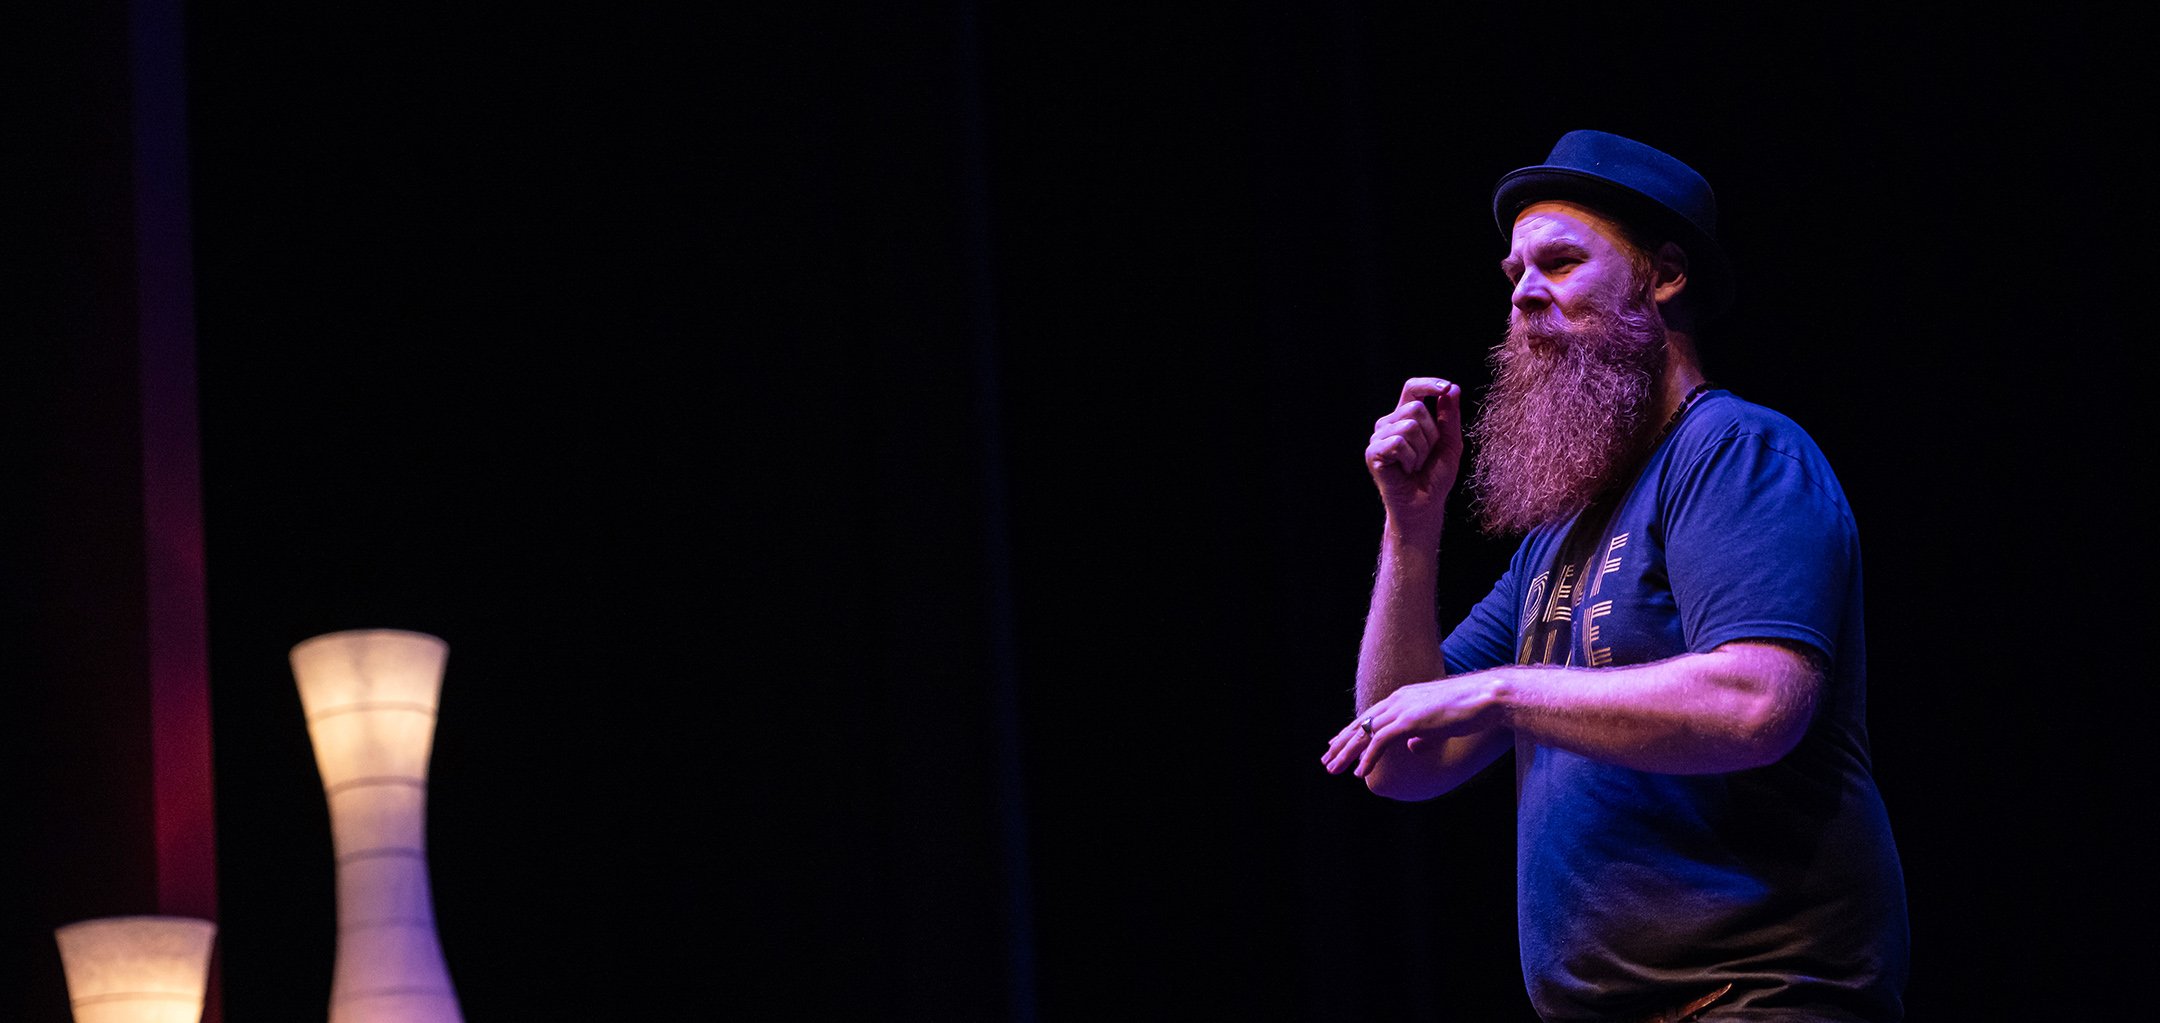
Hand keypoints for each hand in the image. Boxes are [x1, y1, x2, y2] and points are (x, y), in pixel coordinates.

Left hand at [1320, 676, 1500, 777]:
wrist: (1489, 697)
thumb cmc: (1471, 709)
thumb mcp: (1441, 723)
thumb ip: (1423, 734)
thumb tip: (1412, 747)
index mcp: (1405, 697)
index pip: (1371, 715)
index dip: (1353, 730)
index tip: (1337, 742)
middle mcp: (1399, 700)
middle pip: (1362, 723)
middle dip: (1342, 742)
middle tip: (1327, 758)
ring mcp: (1403, 709)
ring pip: (1365, 733)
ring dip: (1348, 752)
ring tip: (1334, 768)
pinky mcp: (1410, 720)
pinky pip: (1380, 741)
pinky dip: (1368, 758)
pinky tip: (1360, 772)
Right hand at [1365, 378, 1462, 543]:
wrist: (1424, 505)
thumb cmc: (1436, 476)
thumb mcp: (1450, 443)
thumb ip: (1450, 417)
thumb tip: (1452, 389)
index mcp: (1405, 417)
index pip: (1412, 388)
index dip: (1428, 384)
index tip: (1446, 388)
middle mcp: (1388, 423)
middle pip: (1415, 409)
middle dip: (1430, 434)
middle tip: (1425, 456)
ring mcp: (1378, 438)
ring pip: (1408, 426)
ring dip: (1421, 450)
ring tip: (1415, 465)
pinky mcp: (1373, 452)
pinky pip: (1398, 442)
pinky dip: (1410, 459)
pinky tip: (1406, 471)